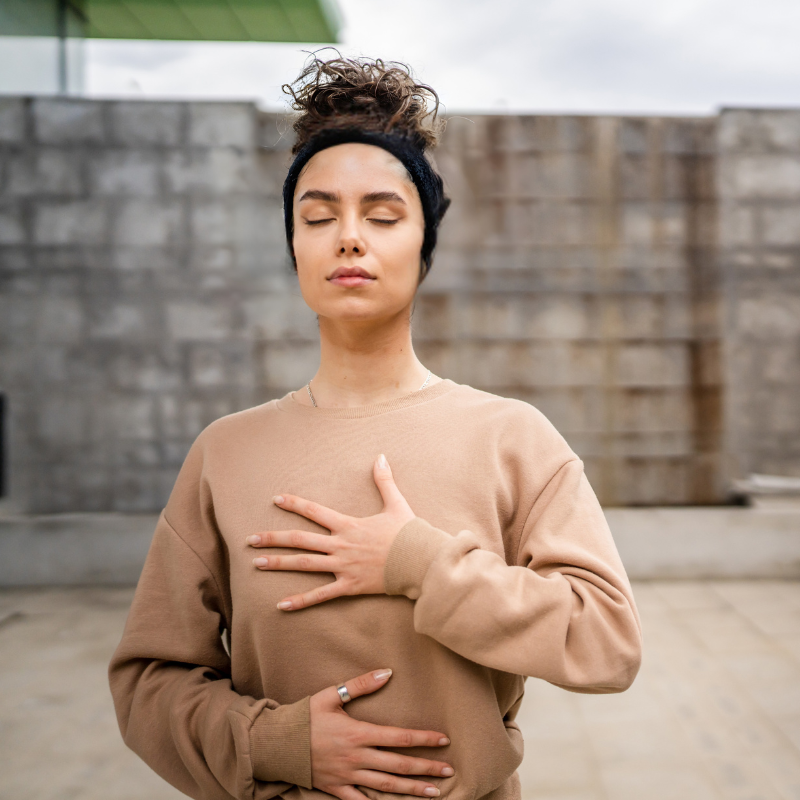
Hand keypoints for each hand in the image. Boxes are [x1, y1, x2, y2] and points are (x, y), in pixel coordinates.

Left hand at [247, 454, 414, 609]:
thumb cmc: (409, 533)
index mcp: (348, 525)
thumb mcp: (396, 503)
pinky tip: (281, 604)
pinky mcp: (349, 585)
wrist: (420, 561)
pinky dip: (301, 601)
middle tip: (249, 539)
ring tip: (255, 564)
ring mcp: (343, 566)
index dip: (294, 504)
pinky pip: (320, 595)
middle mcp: (340, 545)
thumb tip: (381, 456)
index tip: (276, 500)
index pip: (314, 512)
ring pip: (303, 565)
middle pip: (299, 540)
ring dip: (278, 564)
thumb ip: (384, 481)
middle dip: (272, 538)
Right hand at [310, 668, 452, 799]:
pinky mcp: (337, 790)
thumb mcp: (331, 695)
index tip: (444, 739)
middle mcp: (357, 757)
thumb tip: (387, 672)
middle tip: (449, 770)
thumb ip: (360, 685)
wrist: (277, 744)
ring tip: (435, 793)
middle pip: (399, 765)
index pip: (399, 737)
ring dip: (413, 790)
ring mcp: (348, 776)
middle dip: (426, 768)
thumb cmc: (305, 716)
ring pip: (387, 787)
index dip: (423, 738)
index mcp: (358, 733)